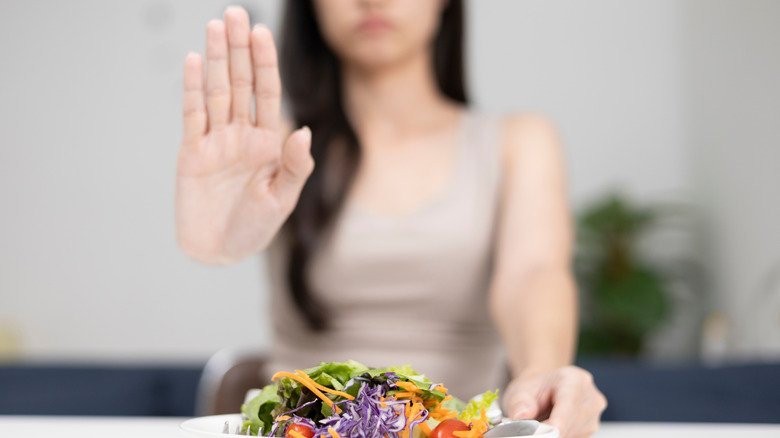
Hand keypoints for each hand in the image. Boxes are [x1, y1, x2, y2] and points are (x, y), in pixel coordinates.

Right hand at [176, 7, 312, 262]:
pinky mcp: (191, 152)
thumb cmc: (254, 228)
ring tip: (215, 26)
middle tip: (235, 13)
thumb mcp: (282, 200)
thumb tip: (303, 130)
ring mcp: (215, 140)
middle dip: (239, 49)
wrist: (219, 251)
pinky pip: (192, 114)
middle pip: (240, 83)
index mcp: (268, 142)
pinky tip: (194, 62)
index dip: (264, 63)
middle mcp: (241, 134)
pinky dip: (192, 89)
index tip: (262, 33)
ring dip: (215, 59)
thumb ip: (295, 166)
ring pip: (216, 91)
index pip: (267, 93)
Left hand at [503, 366, 606, 437]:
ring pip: (573, 434)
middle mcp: (590, 396)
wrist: (544, 391)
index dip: (555, 424)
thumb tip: (521, 416)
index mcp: (574, 379)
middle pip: (571, 423)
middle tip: (530, 430)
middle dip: (550, 431)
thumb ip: (519, 403)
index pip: (568, 405)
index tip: (541, 433)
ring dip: (555, 434)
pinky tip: (551, 428)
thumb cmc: (534, 389)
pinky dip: (560, 436)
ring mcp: (593, 414)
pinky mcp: (591, 428)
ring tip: (541, 422)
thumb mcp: (519, 391)